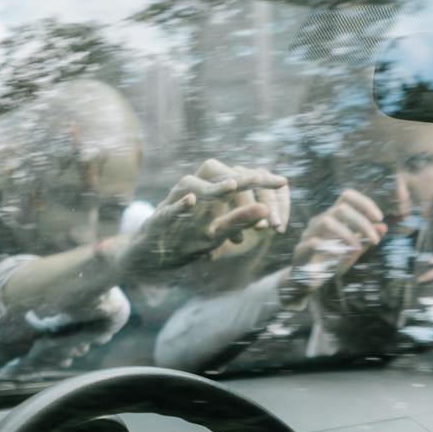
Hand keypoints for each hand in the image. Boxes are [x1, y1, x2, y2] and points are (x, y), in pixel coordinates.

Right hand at [117, 165, 289, 277]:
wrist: (149, 253)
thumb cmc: (184, 238)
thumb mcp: (215, 231)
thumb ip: (237, 219)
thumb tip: (266, 211)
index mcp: (207, 194)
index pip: (236, 180)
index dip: (258, 181)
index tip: (284, 181)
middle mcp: (192, 193)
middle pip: (217, 179)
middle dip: (242, 180)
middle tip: (263, 178)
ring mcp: (175, 205)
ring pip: (194, 189)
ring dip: (213, 188)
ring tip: (233, 184)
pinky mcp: (159, 221)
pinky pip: (168, 211)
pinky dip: (178, 206)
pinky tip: (190, 199)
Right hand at [283, 191, 386, 301]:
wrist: (307, 281)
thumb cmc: (330, 262)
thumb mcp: (353, 250)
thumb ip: (366, 239)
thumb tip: (383, 227)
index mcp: (333, 217)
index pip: (347, 197)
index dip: (364, 203)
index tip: (379, 218)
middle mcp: (320, 221)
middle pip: (341, 208)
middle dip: (362, 223)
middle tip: (375, 240)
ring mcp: (309, 234)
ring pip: (327, 221)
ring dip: (347, 234)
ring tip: (357, 249)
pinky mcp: (301, 249)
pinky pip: (315, 242)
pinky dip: (331, 249)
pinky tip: (340, 257)